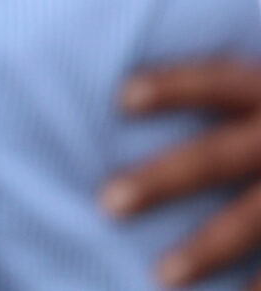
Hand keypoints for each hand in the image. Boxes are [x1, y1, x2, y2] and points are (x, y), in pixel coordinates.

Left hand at [104, 59, 260, 285]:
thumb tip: (123, 93)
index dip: (176, 88)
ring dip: (210, 249)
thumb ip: (229, 91)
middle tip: (108, 204)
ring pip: (253, 220)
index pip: (220, 83)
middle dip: (164, 181)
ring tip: (161, 275)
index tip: (122, 98)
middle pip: (221, 158)